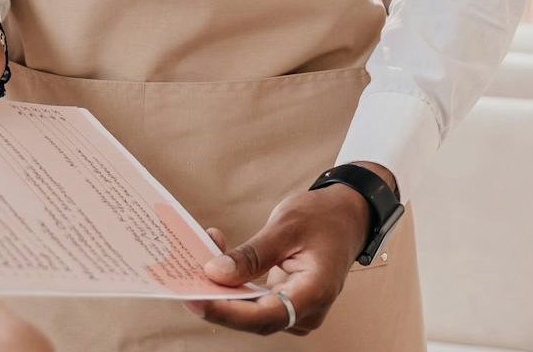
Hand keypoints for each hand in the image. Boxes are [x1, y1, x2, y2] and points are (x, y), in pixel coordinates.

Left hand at [184, 162, 394, 336]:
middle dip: (218, 299)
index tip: (196, 300)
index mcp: (314, 291)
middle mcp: (307, 309)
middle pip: (254, 318)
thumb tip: (216, 273)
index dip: (228, 312)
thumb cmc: (324, 217)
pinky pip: (254, 301)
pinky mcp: (286, 301)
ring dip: (222, 290)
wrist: (348, 214)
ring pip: (251, 311)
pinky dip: (233, 285)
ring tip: (196, 263)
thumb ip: (252, 254)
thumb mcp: (286, 226)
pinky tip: (216, 262)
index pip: (265, 315)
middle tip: (184, 278)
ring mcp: (297, 309)